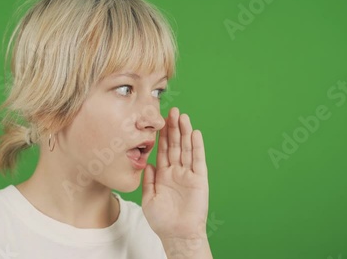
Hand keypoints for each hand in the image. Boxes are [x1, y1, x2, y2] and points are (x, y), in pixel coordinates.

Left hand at [142, 107, 208, 239]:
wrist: (177, 234)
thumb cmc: (162, 220)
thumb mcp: (149, 198)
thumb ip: (148, 179)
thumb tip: (147, 162)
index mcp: (163, 174)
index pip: (163, 150)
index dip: (162, 135)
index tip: (159, 120)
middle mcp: (176, 171)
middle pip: (175, 145)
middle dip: (173, 128)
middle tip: (171, 111)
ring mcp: (188, 174)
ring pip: (187, 149)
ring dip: (185, 132)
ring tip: (183, 116)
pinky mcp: (199, 179)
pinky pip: (198, 160)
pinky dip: (197, 147)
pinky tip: (195, 133)